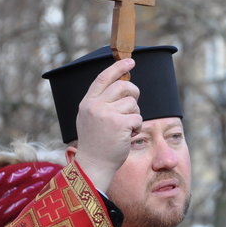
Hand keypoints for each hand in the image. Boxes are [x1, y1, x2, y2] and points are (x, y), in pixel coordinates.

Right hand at [74, 58, 141, 191]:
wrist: (93, 165)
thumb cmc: (96, 143)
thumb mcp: (91, 118)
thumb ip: (102, 102)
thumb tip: (122, 85)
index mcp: (87, 103)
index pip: (104, 78)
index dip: (118, 67)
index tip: (130, 61)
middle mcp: (95, 106)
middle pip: (124, 87)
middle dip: (134, 94)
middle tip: (133, 106)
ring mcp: (107, 114)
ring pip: (133, 104)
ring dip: (134, 115)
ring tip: (124, 128)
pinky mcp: (120, 124)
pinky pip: (138, 118)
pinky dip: (136, 127)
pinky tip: (127, 136)